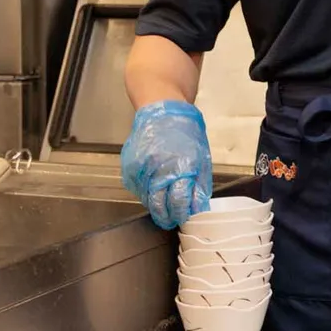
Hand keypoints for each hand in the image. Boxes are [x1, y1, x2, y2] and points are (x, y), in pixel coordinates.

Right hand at [120, 100, 212, 228]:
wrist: (163, 111)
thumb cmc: (186, 133)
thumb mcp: (201, 159)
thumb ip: (199, 186)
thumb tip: (197, 209)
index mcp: (179, 165)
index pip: (179, 201)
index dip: (181, 213)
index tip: (184, 218)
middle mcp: (157, 167)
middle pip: (158, 204)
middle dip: (166, 215)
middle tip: (171, 219)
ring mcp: (140, 167)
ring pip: (146, 198)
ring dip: (155, 204)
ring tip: (164, 202)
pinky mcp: (129, 166)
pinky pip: (136, 188)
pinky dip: (145, 192)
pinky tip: (154, 187)